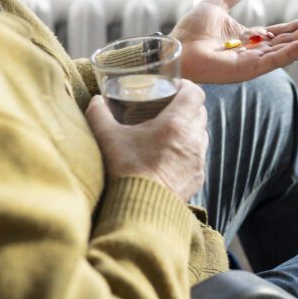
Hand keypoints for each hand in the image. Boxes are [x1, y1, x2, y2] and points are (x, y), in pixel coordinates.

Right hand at [85, 80, 208, 202]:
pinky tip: (171, 155)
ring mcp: (198, 160)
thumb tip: (96, 100)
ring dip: (189, 128)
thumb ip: (99, 114)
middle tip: (167, 106)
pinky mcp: (197, 178)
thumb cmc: (126, 171)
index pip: (195, 93)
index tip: (173, 87)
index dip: (186, 86)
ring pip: (201, 134)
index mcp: (176, 123)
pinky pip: (199, 156)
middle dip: (187, 105)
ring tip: (169, 130)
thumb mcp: (108, 138)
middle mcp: (193, 139)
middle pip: (200, 111)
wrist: (141, 212)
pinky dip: (189, 150)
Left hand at [169, 0, 297, 84]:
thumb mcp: (216, 4)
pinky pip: (276, 61)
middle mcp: (255, 51)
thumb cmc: (190, 30)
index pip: (282, 31)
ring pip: (288, 51)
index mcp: (249, 38)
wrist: (177, 47)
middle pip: (290, 41)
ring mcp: (253, 62)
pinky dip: (294, 52)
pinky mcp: (249, 70)